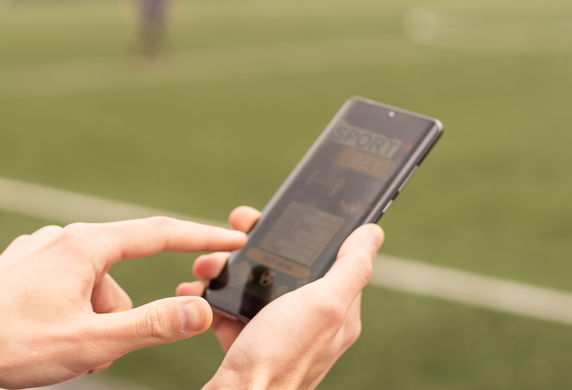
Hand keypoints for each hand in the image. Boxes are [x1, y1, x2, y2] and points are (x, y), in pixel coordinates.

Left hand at [0, 217, 246, 389]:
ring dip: (92, 320)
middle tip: (100, 352)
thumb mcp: (92, 342)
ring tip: (63, 351)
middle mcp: (60, 237)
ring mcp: (37, 249)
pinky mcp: (20, 266)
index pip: (158, 233)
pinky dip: (69, 313)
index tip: (231, 238)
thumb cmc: (10, 346)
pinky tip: (43, 337)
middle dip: (122, 315)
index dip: (200, 237)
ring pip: (91, 286)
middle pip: (120, 275)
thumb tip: (200, 310)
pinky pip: (64, 286)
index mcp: (83, 246)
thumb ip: (153, 325)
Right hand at [176, 207, 383, 389]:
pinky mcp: (248, 341)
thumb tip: (373, 233)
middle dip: (255, 245)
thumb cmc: (282, 357)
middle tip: (235, 229)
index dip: (307, 234)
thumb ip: (351, 268)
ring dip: (227, 268)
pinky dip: (213, 297)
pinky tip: (198, 290)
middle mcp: (308, 320)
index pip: (329, 259)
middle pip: (286, 267)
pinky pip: (230, 308)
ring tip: (206, 265)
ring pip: (254, 284)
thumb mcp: (324, 305)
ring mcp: (277, 331)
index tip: (281, 215)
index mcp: (335, 311)